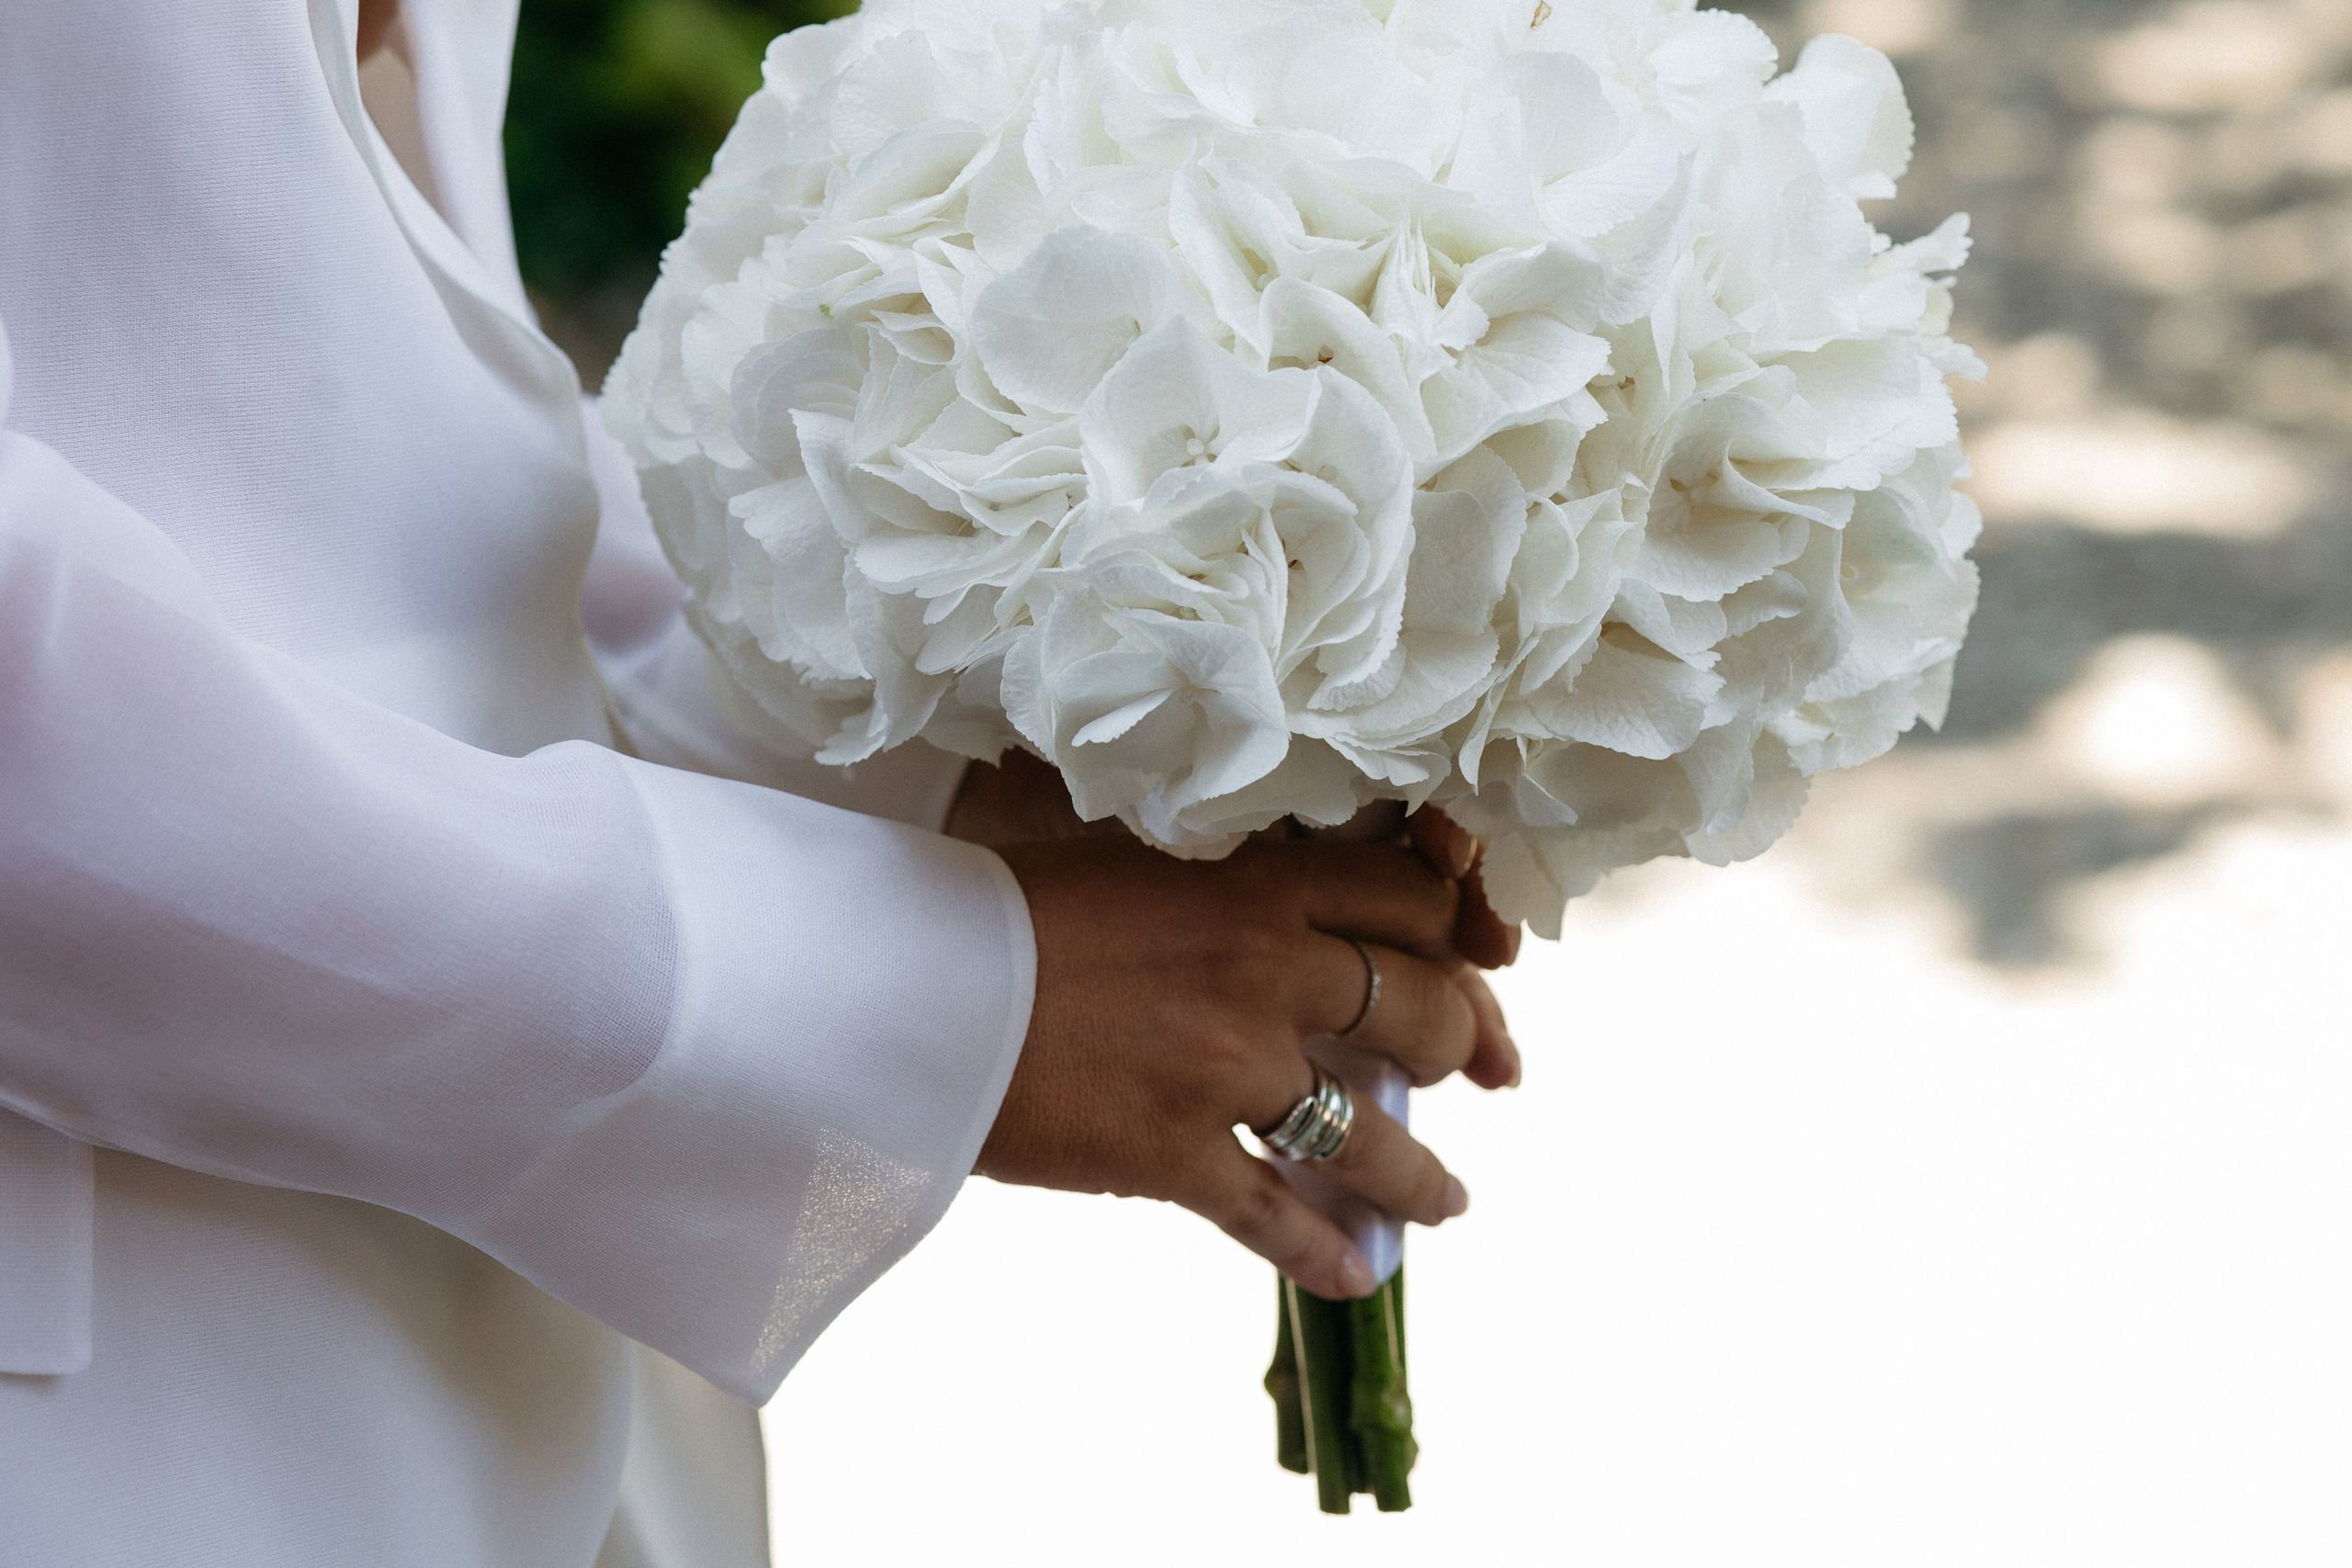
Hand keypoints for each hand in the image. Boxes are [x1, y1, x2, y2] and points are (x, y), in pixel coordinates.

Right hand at [979, 835, 1501, 1299]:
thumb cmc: (997, 905)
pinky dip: (1322, 1255)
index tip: (1477, 960)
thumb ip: (1214, 883)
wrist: (905, 982)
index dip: (1456, 934)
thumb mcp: (1126, 862)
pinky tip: (1356, 1277)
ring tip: (1449, 1204)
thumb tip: (1270, 910)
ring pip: (1367, 1133)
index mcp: (1252, 885)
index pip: (1405, 898)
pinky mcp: (1172, 1154)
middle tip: (1485, 1070)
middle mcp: (1261, 972)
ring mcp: (1224, 1069)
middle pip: (1416, 1011)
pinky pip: (1275, 1217)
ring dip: (1421, 1177)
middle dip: (1465, 1046)